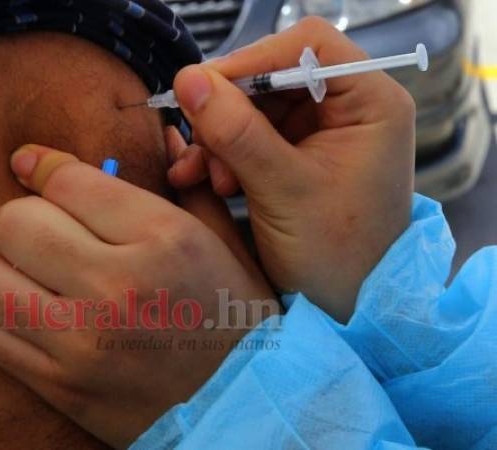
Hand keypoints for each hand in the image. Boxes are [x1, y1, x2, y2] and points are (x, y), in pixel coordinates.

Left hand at [0, 144, 274, 448]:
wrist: (242, 404)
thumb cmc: (236, 317)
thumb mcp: (225, 243)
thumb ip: (186, 186)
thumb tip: (154, 136)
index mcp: (165, 240)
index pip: (69, 180)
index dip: (47, 166)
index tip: (37, 166)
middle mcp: (118, 286)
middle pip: (15, 222)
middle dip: (27, 217)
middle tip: (50, 231)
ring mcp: (83, 342)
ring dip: (8, 267)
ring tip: (40, 275)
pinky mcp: (61, 385)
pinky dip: (5, 316)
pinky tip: (37, 314)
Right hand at [168, 17, 415, 321]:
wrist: (345, 308)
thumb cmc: (335, 255)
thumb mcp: (283, 190)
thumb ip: (236, 132)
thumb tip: (188, 79)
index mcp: (370, 103)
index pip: (308, 47)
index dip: (252, 60)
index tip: (203, 87)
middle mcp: (348, 109)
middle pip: (273, 78)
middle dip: (229, 112)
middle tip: (203, 149)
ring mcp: (321, 134)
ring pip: (254, 109)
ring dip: (220, 138)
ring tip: (204, 176)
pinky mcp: (297, 157)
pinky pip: (250, 138)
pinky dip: (224, 155)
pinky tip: (206, 181)